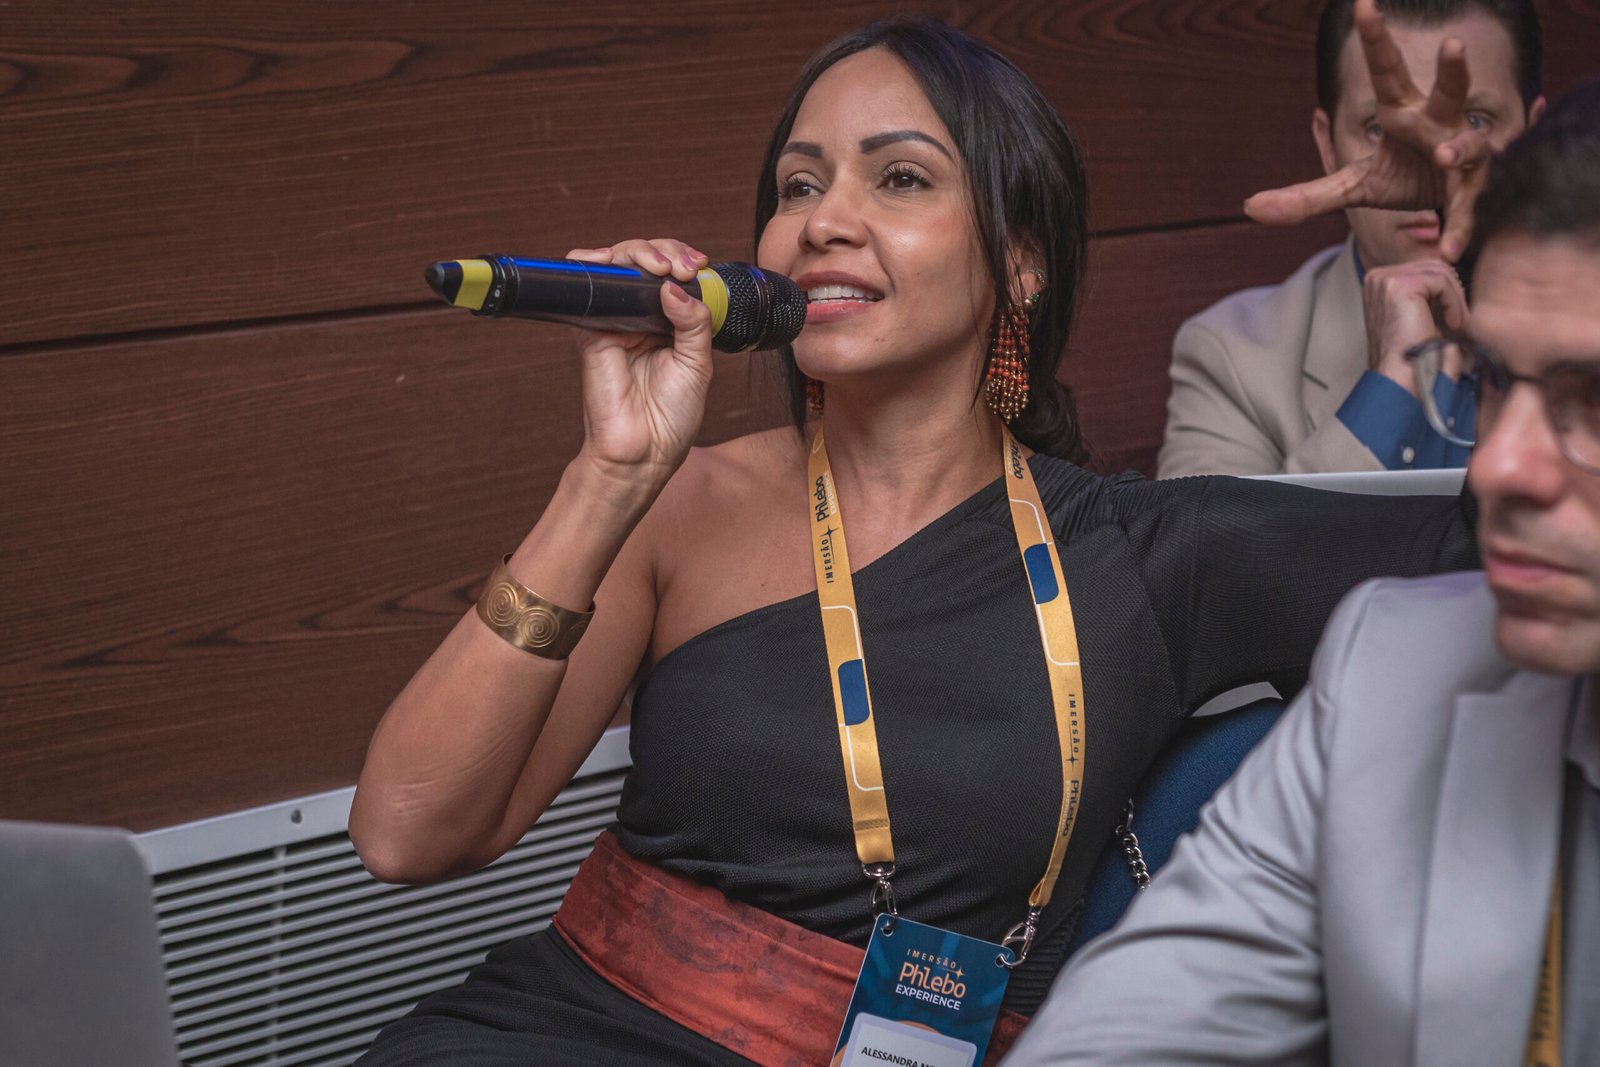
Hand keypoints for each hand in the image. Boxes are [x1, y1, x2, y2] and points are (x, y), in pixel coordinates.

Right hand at [566, 238, 714, 491]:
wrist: (644, 450)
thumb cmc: (672, 415)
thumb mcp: (698, 363)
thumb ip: (694, 321)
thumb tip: (674, 285)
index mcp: (671, 322)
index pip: (675, 274)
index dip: (684, 259)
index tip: (699, 265)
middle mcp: (642, 316)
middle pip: (645, 262)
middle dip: (665, 251)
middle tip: (680, 267)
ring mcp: (615, 320)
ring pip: (617, 264)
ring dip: (636, 251)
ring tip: (658, 266)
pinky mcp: (590, 329)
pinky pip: (585, 285)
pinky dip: (592, 262)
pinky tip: (610, 261)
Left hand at [1245, 0, 1491, 260]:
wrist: (1448, 207)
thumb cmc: (1405, 179)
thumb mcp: (1353, 187)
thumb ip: (1306, 197)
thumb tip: (1250, 206)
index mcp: (1404, 114)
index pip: (1387, 71)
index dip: (1377, 40)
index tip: (1364, 4)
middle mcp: (1439, 126)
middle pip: (1449, 91)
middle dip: (1452, 70)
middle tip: (1450, 43)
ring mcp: (1465, 155)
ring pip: (1470, 144)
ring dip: (1460, 146)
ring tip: (1443, 156)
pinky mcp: (1478, 192)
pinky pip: (1471, 208)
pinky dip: (1461, 228)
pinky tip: (1449, 250)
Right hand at [1363, 258, 1467, 395]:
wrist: (1400, 377)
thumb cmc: (1411, 353)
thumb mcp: (1418, 313)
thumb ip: (1427, 291)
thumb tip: (1452, 270)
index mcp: (1377, 282)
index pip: (1423, 268)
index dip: (1444, 290)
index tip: (1450, 316)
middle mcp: (1376, 277)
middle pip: (1433, 265)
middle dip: (1452, 292)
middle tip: (1457, 320)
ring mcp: (1385, 279)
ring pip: (1440, 271)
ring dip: (1455, 298)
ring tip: (1454, 323)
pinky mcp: (1400, 285)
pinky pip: (1442, 280)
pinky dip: (1453, 302)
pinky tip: (1451, 323)